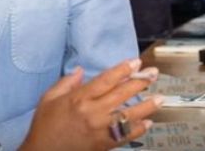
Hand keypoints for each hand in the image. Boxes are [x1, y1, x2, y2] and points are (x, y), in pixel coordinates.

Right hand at [20, 59, 161, 150]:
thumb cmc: (45, 124)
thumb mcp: (48, 98)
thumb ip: (65, 83)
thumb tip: (80, 71)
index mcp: (79, 98)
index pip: (106, 80)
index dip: (122, 70)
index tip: (135, 62)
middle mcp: (92, 112)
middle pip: (121, 94)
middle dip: (139, 82)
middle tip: (153, 74)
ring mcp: (100, 129)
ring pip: (128, 115)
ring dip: (146, 106)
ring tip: (159, 98)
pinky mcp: (104, 144)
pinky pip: (125, 136)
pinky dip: (138, 129)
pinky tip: (148, 122)